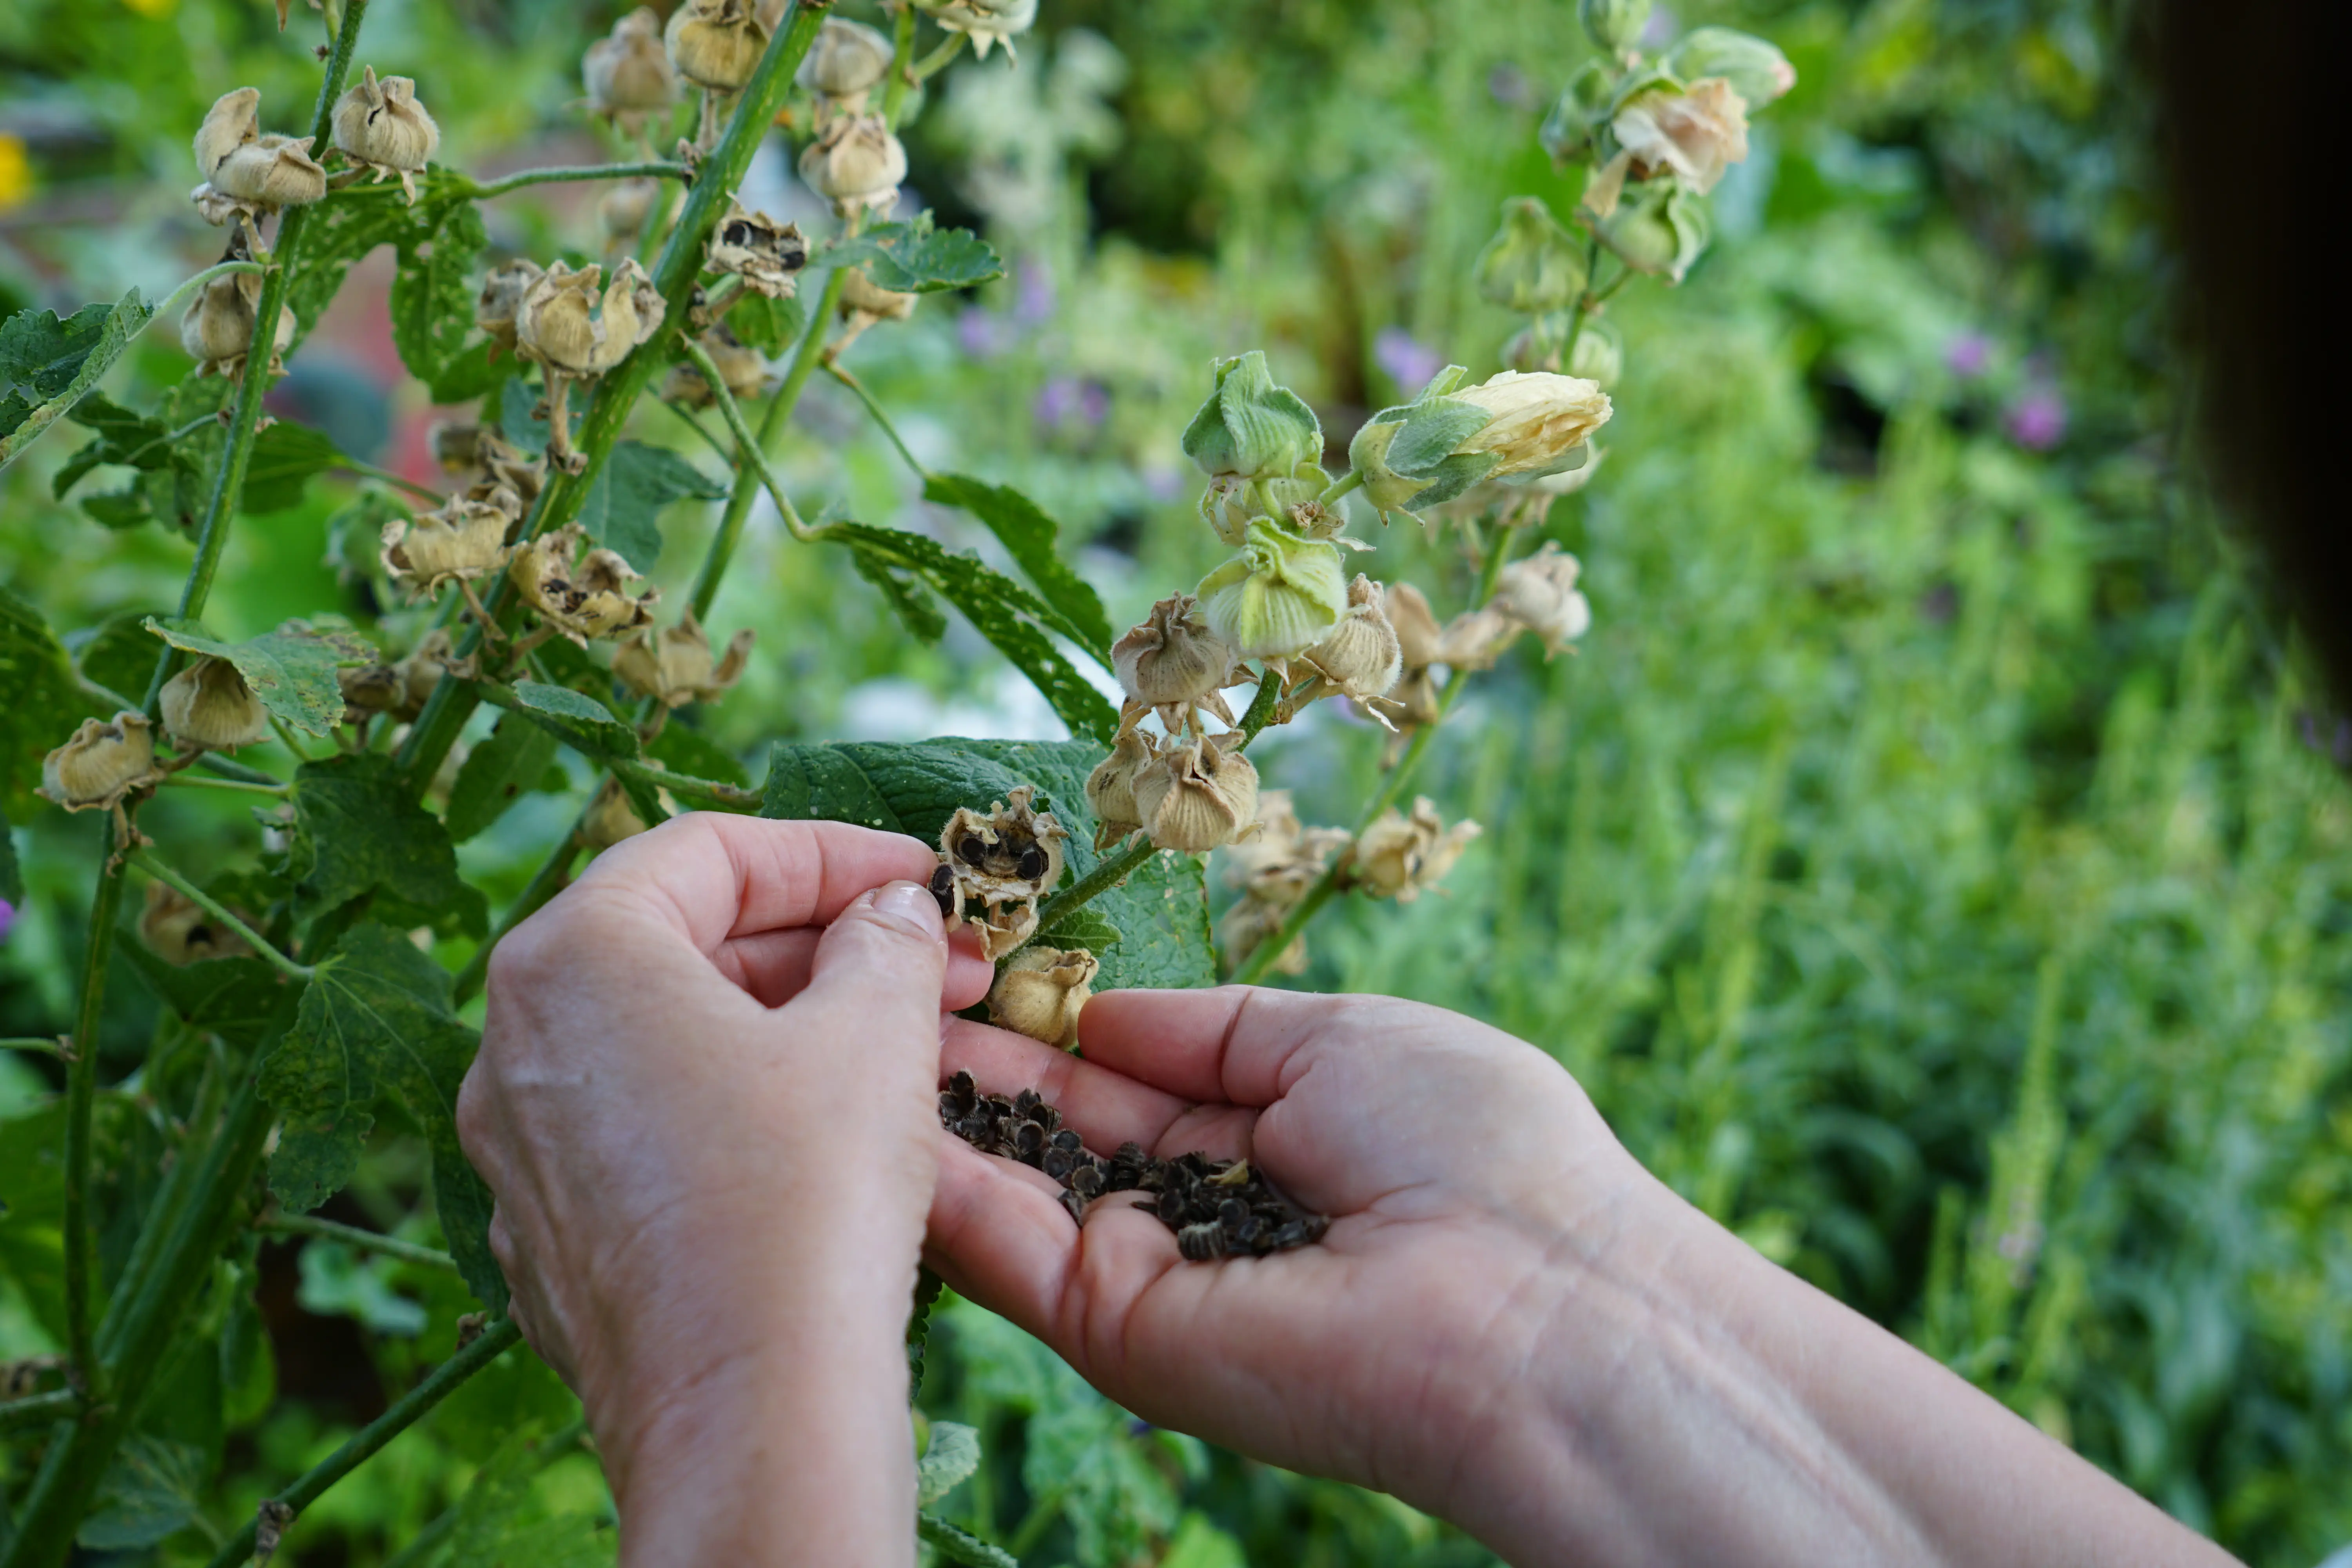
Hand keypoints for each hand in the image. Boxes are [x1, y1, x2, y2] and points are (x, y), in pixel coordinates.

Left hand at [457, 814, 990, 1566]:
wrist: (748, 1415)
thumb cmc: (804, 1200)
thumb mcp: (875, 1030)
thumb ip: (885, 940)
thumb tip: (890, 913)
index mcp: (572, 960)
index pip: (709, 853)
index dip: (833, 854)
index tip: (922, 879)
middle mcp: (515, 1047)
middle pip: (681, 944)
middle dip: (820, 947)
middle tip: (935, 968)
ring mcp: (522, 1153)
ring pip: (667, 1045)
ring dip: (785, 1029)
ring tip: (898, 1049)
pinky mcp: (551, 1241)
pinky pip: (649, 1136)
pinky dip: (735, 1113)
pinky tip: (825, 1143)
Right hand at [925, 987, 1648, 1545]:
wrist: (1533, 1294)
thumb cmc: (1471, 1142)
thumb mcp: (1342, 1035)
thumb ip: (1213, 1029)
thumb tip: (1099, 1007)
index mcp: (1269, 1142)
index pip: (1131, 1082)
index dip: (1054, 1026)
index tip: (972, 965)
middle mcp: (1203, 1218)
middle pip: (1062, 1137)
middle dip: (976, 1066)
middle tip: (883, 990)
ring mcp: (1158, 1281)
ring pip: (1021, 1194)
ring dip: (940, 1115)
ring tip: (854, 1031)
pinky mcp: (1124, 1337)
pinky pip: (1017, 1255)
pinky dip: (949, 1187)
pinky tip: (887, 1110)